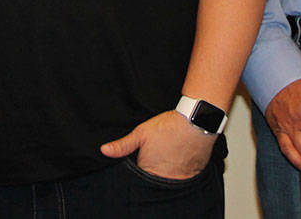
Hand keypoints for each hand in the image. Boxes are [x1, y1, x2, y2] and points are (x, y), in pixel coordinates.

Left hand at [100, 110, 215, 179]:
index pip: (140, 178)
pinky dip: (182, 170)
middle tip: (160, 152)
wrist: (196, 120)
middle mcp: (165, 179)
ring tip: (170, 153)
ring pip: (170, 179)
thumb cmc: (168, 126)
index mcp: (149, 171)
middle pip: (155, 180)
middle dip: (154, 170)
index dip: (141, 167)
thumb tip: (104, 150)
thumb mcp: (141, 133)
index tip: (145, 157)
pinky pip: (184, 177)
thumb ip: (122, 145)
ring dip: (169, 171)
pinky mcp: (193, 174)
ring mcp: (181, 178)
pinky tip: (181, 156)